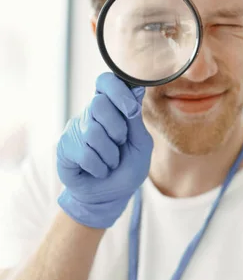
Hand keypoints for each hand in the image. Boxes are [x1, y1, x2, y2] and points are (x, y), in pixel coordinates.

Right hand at [56, 72, 152, 228]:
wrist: (110, 197)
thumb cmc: (127, 168)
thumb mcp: (141, 145)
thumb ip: (136, 120)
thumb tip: (137, 89)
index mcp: (111, 108)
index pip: (106, 82)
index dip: (117, 91)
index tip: (130, 109)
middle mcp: (91, 114)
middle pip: (99, 104)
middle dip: (117, 129)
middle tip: (120, 143)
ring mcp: (76, 129)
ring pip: (93, 132)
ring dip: (110, 155)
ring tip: (110, 162)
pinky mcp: (65, 148)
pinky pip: (84, 153)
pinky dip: (99, 167)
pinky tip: (98, 170)